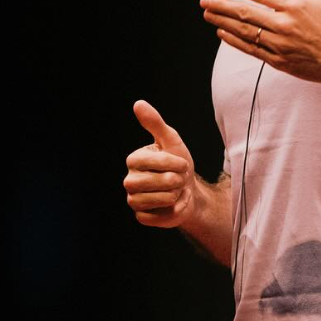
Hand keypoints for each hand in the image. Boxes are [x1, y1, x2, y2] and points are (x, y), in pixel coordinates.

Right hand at [124, 100, 196, 227]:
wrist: (190, 190)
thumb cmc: (179, 163)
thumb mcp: (171, 140)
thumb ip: (154, 123)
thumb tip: (138, 103)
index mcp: (134, 160)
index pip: (153, 162)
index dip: (173, 163)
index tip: (183, 163)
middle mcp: (130, 180)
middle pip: (152, 183)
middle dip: (174, 181)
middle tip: (178, 178)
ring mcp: (134, 200)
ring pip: (154, 200)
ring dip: (173, 195)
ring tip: (176, 190)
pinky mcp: (142, 216)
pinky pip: (156, 217)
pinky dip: (172, 210)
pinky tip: (174, 204)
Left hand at [200, 0, 320, 96]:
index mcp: (294, 6)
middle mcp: (284, 25)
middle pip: (245, 13)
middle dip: (221, 5)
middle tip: (204, 0)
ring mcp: (280, 45)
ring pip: (245, 32)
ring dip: (223, 22)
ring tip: (208, 14)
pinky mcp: (280, 61)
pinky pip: (252, 50)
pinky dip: (235, 41)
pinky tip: (222, 33)